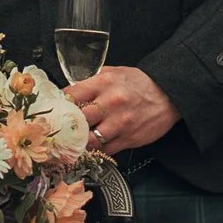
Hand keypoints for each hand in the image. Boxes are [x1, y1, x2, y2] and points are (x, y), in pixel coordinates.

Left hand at [64, 66, 180, 153]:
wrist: (168, 94)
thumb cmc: (139, 83)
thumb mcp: (114, 72)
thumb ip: (91, 80)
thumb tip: (70, 90)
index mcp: (104, 82)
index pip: (71, 95)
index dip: (60, 104)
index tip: (54, 110)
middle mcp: (110, 102)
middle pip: (77, 119)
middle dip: (67, 126)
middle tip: (59, 129)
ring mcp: (120, 123)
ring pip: (89, 139)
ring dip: (80, 142)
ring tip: (72, 142)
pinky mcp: (128, 139)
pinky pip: (105, 150)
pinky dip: (96, 150)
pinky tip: (91, 147)